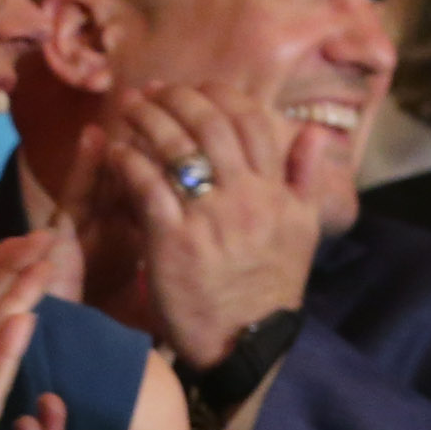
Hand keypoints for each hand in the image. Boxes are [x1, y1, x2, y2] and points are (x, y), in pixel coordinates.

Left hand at [99, 86, 322, 369]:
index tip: (197, 88)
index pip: (252, 123)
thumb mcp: (303, 231)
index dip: (221, 96)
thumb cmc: (270, 285)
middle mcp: (248, 199)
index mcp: (277, 193)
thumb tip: (314, 132)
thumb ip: (306, 178)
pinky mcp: (173, 241)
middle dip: (177, 98)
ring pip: (176, 148)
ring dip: (148, 120)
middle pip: (210, 126)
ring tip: (130, 109)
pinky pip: (146, 185)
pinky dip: (128, 160)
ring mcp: (210, 219)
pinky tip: (116, 151)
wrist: (245, 341)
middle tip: (154, 91)